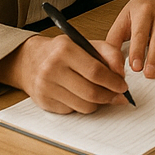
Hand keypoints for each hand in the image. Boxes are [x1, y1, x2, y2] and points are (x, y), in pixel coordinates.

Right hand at [0, 34, 129, 113]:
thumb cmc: (62, 51)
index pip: (96, 71)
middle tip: (119, 95)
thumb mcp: (87, 43)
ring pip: (82, 105)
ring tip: (104, 95)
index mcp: (65, 50)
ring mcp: (46, 88)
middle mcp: (52, 69)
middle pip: (90, 92)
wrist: (30, 60)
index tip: (124, 86)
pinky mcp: (43, 102)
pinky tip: (84, 96)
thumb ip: (109, 53)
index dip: (113, 81)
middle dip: (110, 96)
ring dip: (99, 103)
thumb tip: (121, 74)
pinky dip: (83, 105)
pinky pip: (72, 111)